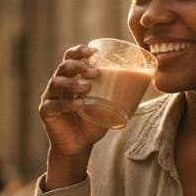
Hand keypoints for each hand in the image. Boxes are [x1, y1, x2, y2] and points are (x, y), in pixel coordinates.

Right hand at [39, 46, 109, 177]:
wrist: (80, 144)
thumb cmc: (94, 121)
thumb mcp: (108, 103)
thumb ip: (120, 90)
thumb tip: (149, 77)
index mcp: (71, 77)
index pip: (70, 57)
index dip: (79, 51)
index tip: (93, 51)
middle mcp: (58, 84)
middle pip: (63, 66)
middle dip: (78, 66)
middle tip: (95, 73)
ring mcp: (50, 97)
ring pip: (56, 82)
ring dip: (72, 82)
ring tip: (87, 87)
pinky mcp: (46, 112)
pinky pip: (54, 105)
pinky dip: (66, 103)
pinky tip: (79, 104)